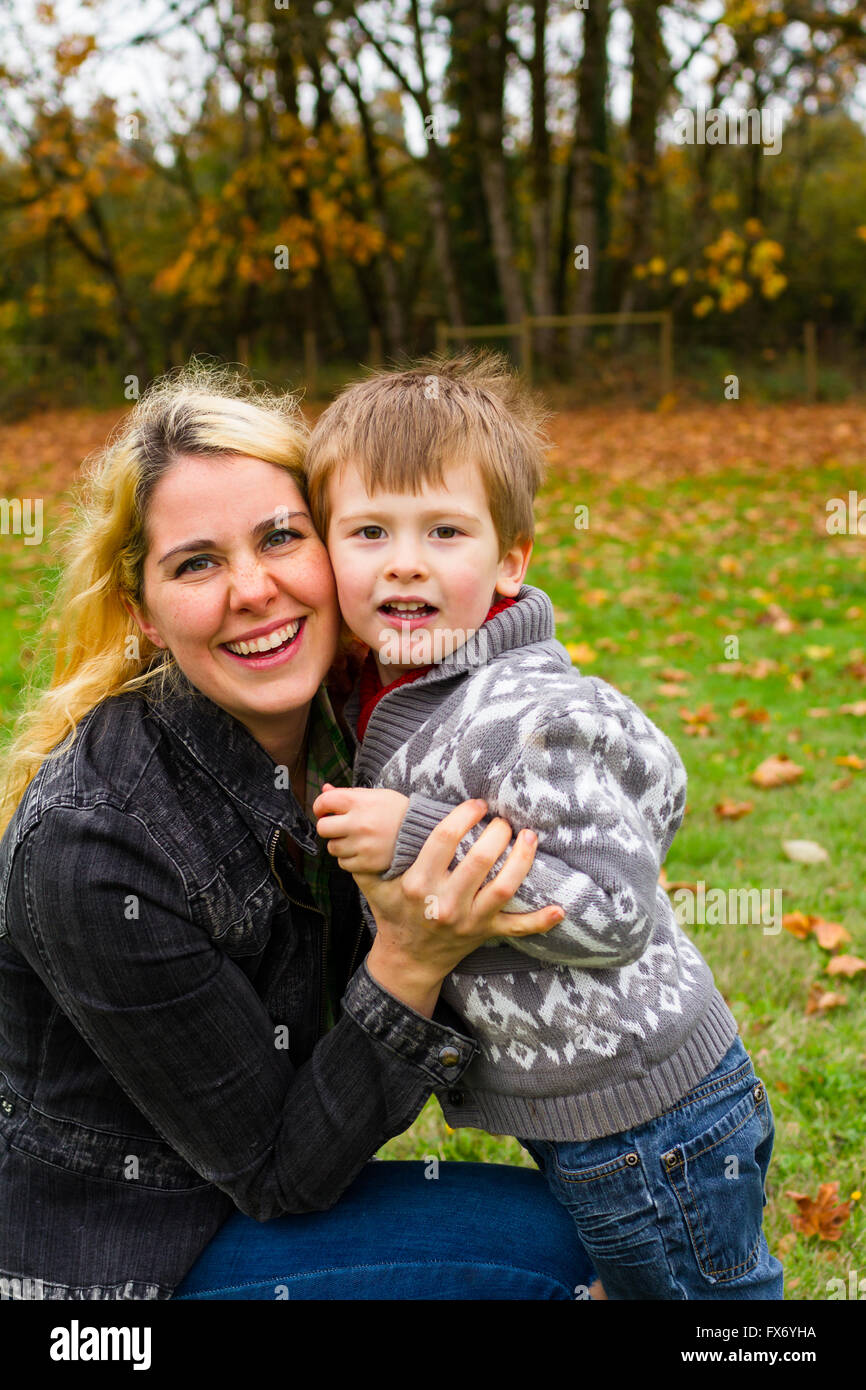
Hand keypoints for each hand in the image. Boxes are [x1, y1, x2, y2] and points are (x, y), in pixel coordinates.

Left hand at [313, 783, 409, 872]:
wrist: (422, 833)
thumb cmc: (397, 811)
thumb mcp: (376, 795)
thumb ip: (348, 793)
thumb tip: (325, 788)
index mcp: (359, 802)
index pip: (324, 802)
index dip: (320, 806)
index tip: (325, 811)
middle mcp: (359, 823)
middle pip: (323, 828)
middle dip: (328, 827)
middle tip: (339, 827)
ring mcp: (363, 845)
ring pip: (332, 848)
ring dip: (339, 844)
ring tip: (355, 839)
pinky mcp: (367, 863)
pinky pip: (344, 863)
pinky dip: (349, 859)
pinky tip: (361, 851)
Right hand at [358, 800, 564, 1015]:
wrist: (406, 960)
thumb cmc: (392, 911)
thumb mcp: (371, 882)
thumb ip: (362, 847)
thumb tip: (329, 800)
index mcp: (416, 884)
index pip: (444, 839)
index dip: (464, 815)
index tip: (476, 803)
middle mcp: (443, 903)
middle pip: (480, 860)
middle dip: (497, 833)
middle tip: (502, 819)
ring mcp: (468, 921)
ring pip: (504, 888)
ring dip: (522, 860)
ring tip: (529, 837)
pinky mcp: (485, 935)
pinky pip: (518, 929)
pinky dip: (541, 921)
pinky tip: (561, 908)